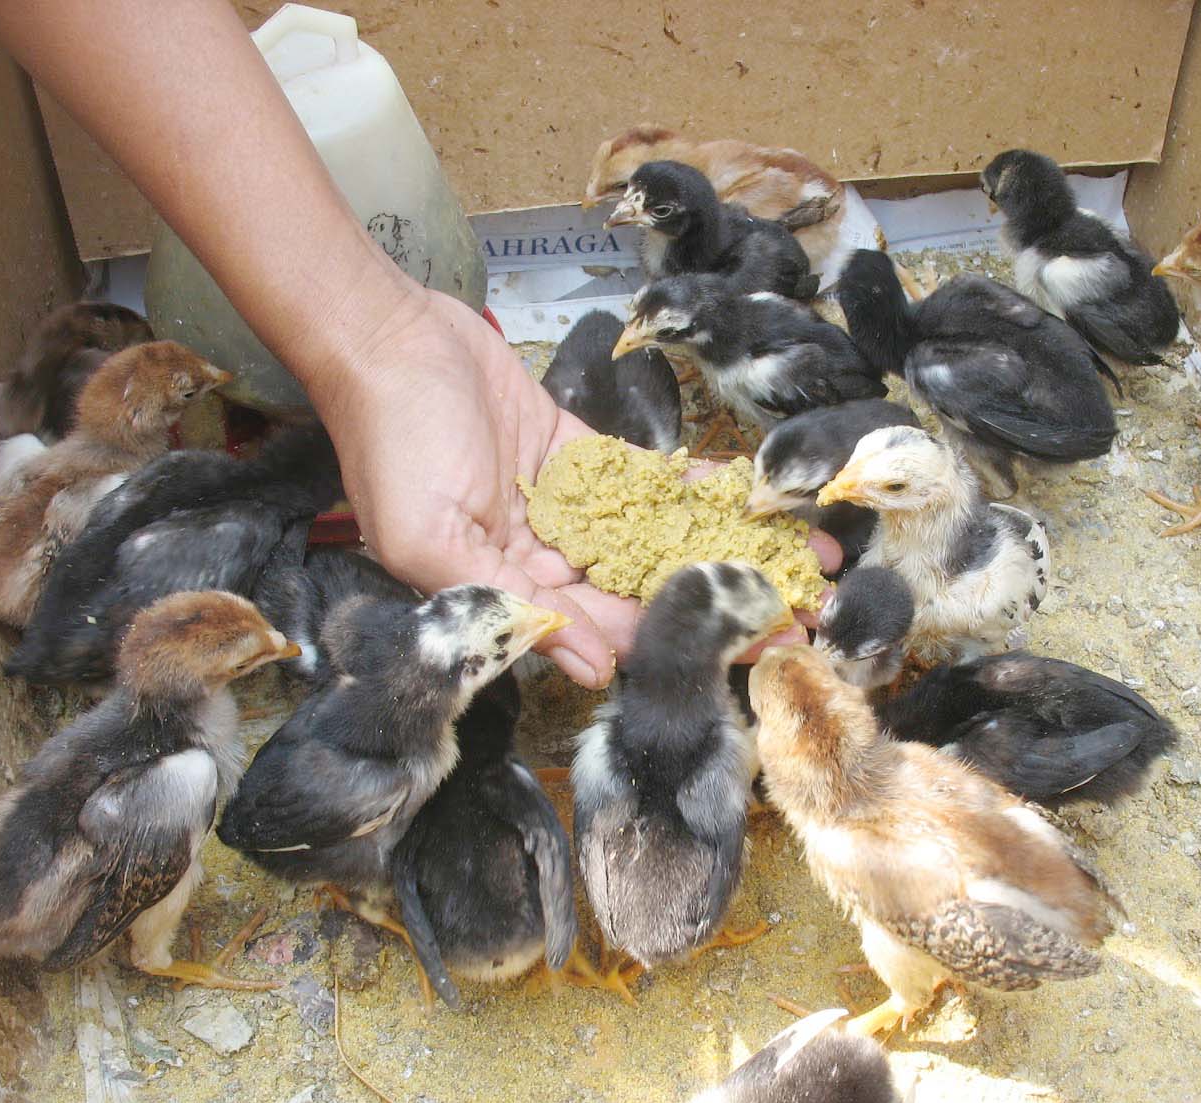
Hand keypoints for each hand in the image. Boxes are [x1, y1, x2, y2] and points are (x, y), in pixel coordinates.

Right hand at [304, 288, 836, 687]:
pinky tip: (759, 504)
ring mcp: (568, 508)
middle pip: (651, 591)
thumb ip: (509, 603)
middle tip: (814, 614)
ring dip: (731, 548)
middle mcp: (546, 561)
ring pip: (661, 539)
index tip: (763, 649)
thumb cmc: (395, 441)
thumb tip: (588, 668)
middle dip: (729, 602)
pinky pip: (648, 483)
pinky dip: (698, 491)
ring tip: (812, 559)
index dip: (686, 639)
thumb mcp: (432, 538)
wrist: (386, 336)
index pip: (612, 629)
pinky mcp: (580, 457)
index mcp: (512, 592)